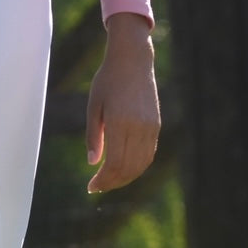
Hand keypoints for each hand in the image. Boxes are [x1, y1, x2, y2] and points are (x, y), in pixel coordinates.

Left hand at [85, 13, 160, 193]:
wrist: (133, 59)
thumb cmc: (107, 80)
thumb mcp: (94, 106)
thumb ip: (93, 136)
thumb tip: (93, 164)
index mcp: (120, 122)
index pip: (114, 164)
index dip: (103, 180)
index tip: (91, 187)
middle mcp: (138, 127)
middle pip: (128, 168)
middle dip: (112, 183)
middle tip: (97, 187)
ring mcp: (150, 127)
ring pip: (141, 164)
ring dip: (125, 178)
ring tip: (109, 181)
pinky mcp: (156, 125)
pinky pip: (148, 154)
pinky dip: (137, 167)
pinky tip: (123, 170)